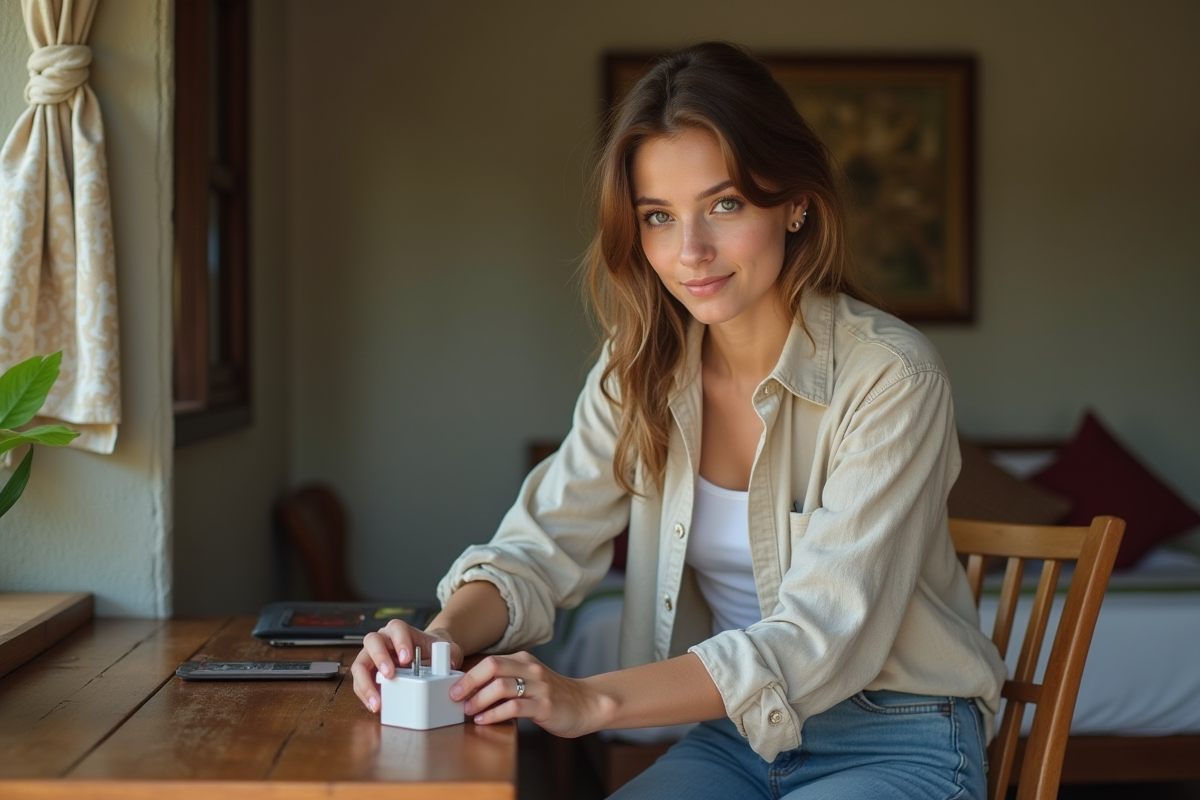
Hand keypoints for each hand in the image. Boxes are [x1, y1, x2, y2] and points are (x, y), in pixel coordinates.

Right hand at [351, 620, 462, 713]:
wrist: (427, 657)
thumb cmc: (433, 651)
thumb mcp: (446, 650)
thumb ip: (450, 654)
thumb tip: (449, 665)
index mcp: (400, 630)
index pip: (397, 628)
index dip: (400, 641)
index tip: (407, 658)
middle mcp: (383, 639)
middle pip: (372, 641)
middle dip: (379, 658)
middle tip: (389, 675)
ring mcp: (372, 656)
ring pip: (360, 664)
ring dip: (365, 683)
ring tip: (377, 701)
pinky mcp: (368, 673)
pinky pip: (360, 683)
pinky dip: (365, 695)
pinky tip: (376, 706)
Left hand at [451, 652, 603, 738]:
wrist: (587, 704)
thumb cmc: (553, 695)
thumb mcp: (530, 679)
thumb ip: (508, 679)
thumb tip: (472, 689)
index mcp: (525, 660)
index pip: (491, 661)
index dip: (468, 674)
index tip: (453, 687)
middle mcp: (532, 669)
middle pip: (492, 667)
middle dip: (468, 683)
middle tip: (454, 697)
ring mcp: (539, 687)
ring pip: (501, 686)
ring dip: (479, 700)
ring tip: (468, 711)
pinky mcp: (545, 706)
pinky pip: (515, 707)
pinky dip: (495, 714)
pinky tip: (485, 720)